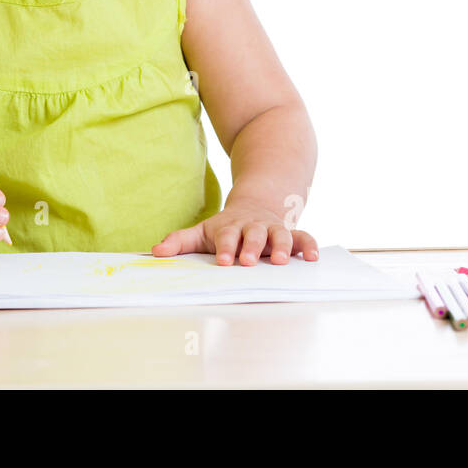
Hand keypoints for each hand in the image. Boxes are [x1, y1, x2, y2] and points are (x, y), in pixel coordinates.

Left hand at [151, 201, 318, 265]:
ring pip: (280, 234)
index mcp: (229, 228)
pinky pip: (303, 237)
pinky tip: (313, 258)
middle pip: (253, 235)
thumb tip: (155, 252)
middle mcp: (252, 227)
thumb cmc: (224, 228)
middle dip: (252, 247)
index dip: (226, 248)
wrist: (252, 206)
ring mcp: (272, 229)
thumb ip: (179, 242)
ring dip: (282, 247)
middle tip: (249, 261)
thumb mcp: (200, 232)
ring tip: (282, 261)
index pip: (226, 237)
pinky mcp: (289, 234)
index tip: (224, 261)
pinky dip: (309, 246)